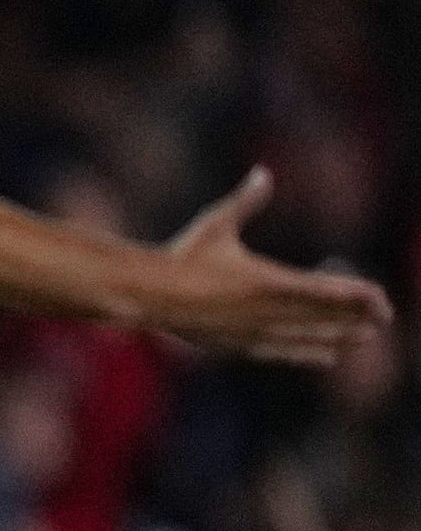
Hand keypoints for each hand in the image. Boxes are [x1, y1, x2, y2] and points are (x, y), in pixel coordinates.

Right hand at [147, 168, 391, 367]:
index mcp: (269, 281)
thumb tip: (263, 172)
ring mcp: (252, 332)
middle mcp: (267, 312)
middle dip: (355, 318)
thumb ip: (245, 201)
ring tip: (361, 340)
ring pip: (307, 338)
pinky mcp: (236, 346)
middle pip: (324, 317)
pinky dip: (306, 354)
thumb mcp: (216, 225)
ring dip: (337, 337)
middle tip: (382, 320)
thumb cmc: (180, 256)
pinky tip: (324, 357)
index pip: (328, 290)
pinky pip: (281, 353)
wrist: (147, 295)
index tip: (382, 299)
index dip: (359, 295)